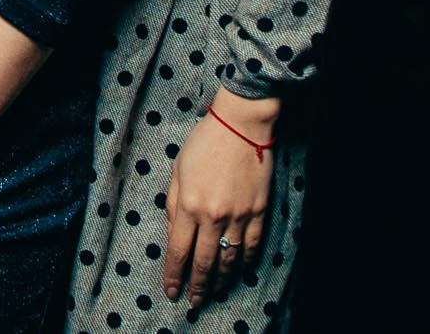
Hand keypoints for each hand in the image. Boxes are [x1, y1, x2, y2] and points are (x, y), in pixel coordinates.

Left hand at [163, 93, 275, 306]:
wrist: (241, 127)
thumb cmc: (204, 143)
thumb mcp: (177, 170)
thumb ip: (174, 204)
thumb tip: (175, 232)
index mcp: (189, 205)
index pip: (178, 250)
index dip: (174, 274)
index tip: (171, 290)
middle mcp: (213, 216)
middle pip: (203, 261)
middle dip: (197, 286)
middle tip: (194, 302)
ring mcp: (238, 216)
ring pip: (228, 258)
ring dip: (220, 279)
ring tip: (214, 292)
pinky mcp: (258, 212)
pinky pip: (251, 245)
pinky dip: (245, 261)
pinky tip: (239, 270)